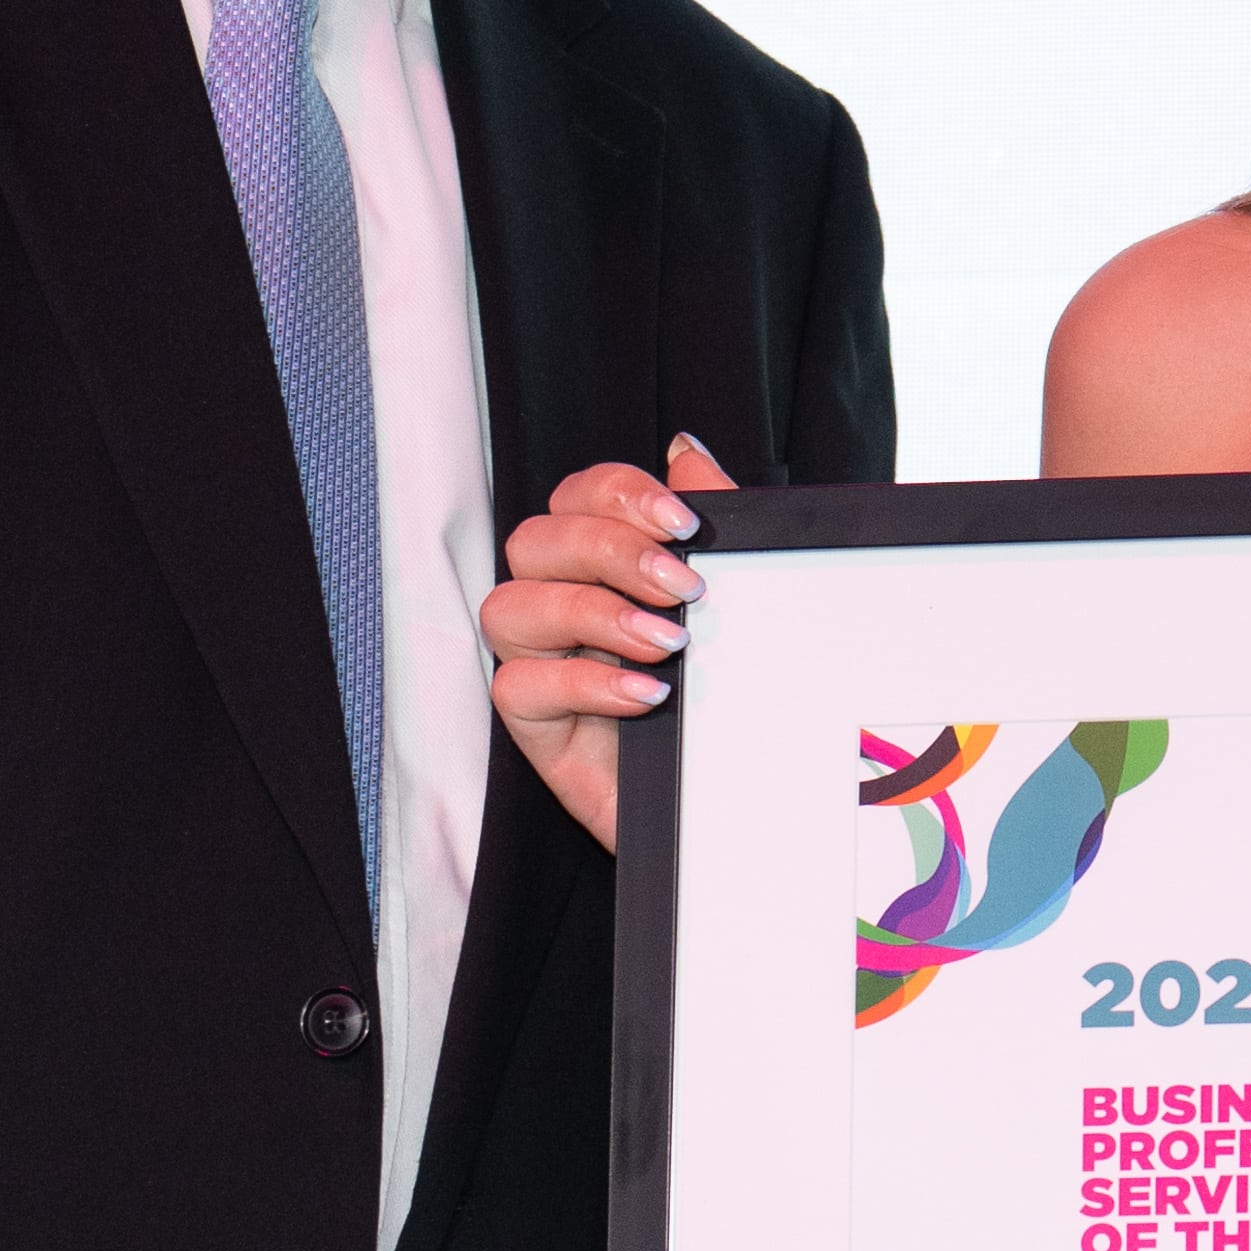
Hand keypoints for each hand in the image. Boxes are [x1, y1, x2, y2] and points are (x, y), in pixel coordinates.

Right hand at [483, 433, 729, 850]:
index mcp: (601, 564)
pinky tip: (648, 694)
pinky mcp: (536, 726)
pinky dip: (585, 682)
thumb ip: (712, 522)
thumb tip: (685, 451)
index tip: (686, 524)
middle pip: (536, 541)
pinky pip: (518, 686)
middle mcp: (561, 604)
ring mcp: (541, 663)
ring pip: (510, 607)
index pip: (576, 498)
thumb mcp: (736, 598)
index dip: (619, 496)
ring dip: (592, 613)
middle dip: (609, 551)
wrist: (740, 799)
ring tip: (667, 642)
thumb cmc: (727, 693)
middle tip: (684, 586)